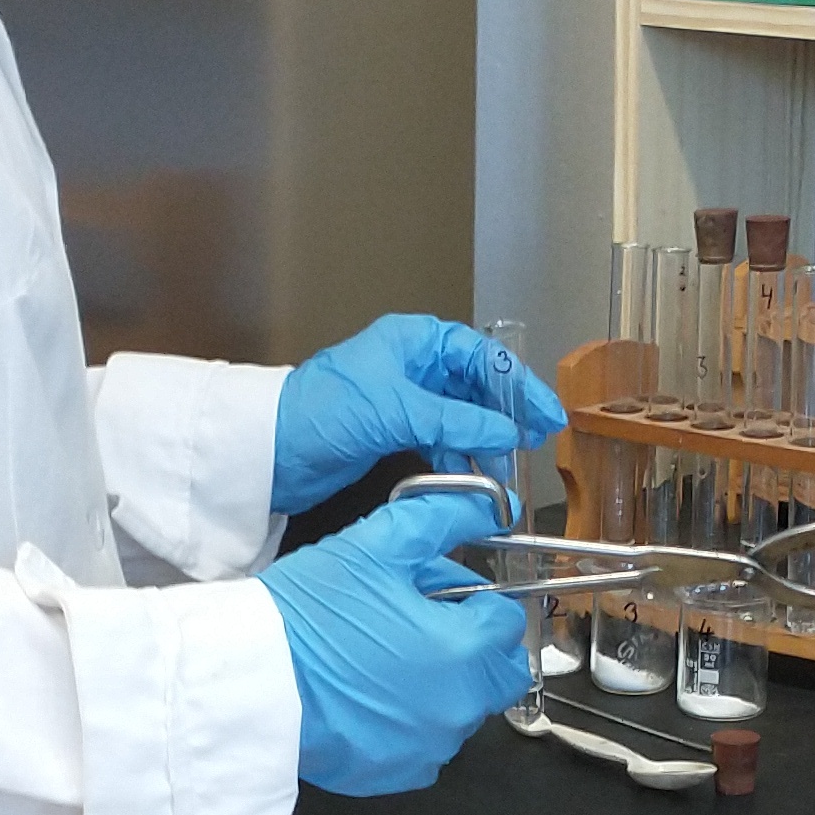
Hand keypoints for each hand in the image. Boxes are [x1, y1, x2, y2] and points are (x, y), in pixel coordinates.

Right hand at [256, 492, 528, 795]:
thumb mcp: (373, 547)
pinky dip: (413, 723)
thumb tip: (485, 508)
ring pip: (466, 711)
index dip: (478, 602)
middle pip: (502, 674)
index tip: (443, 599)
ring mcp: (430, 746)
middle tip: (426, 628)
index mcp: (462, 648)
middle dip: (478, 649)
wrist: (248, 684)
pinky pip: (428, 745)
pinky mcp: (399, 773)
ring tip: (387, 661)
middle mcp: (458, 705)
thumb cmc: (306, 615)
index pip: (507, 622)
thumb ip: (440, 520)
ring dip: (446, 687)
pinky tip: (371, 698)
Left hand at [271, 314, 561, 516]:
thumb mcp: (398, 410)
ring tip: (503, 468)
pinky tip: (471, 474)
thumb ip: (458, 420)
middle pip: (474, 386)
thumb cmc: (318, 410)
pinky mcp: (392, 431)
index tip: (543, 412)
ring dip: (483, 441)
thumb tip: (506, 430)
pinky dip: (458, 455)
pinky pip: (440, 439)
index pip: (480, 356)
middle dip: (505, 415)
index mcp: (413, 340)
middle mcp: (411, 364)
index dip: (517, 384)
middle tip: (535, 439)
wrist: (270, 449)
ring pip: (459, 416)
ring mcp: (402, 399)